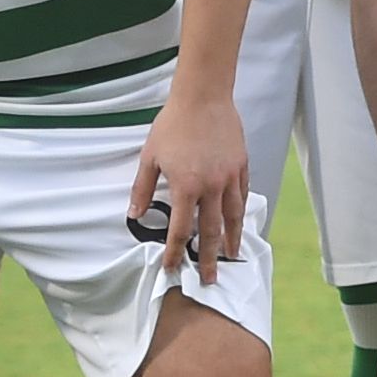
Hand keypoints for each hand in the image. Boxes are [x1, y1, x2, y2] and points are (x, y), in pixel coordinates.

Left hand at [130, 86, 251, 277]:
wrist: (204, 98)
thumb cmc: (173, 124)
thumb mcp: (150, 157)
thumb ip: (142, 189)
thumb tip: (134, 214)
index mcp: (186, 187)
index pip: (182, 230)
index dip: (177, 252)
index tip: (174, 267)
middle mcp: (212, 187)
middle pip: (212, 232)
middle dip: (210, 258)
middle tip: (211, 279)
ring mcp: (230, 178)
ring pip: (233, 217)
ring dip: (232, 240)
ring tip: (233, 257)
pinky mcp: (241, 166)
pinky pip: (242, 196)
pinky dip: (240, 213)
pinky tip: (239, 223)